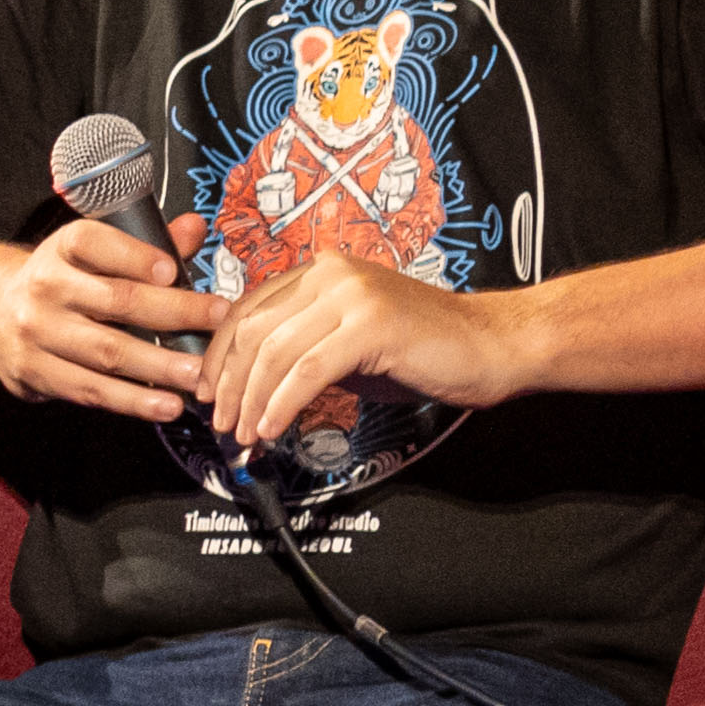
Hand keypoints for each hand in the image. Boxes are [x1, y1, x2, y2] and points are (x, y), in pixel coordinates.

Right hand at [0, 211, 220, 421]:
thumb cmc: (65, 281)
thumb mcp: (93, 253)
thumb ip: (146, 244)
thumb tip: (194, 229)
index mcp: (61, 249)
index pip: (93, 243)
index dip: (133, 256)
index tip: (172, 270)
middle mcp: (45, 288)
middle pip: (115, 301)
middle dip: (173, 312)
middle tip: (219, 321)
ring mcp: (38, 334)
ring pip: (107, 352)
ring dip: (160, 367)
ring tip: (201, 375)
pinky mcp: (37, 374)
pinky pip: (92, 390)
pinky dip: (134, 402)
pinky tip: (169, 405)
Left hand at [199, 246, 533, 459]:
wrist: (494, 346)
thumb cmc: (429, 348)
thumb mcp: (354, 340)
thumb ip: (308, 347)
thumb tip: (255, 380)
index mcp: (323, 271)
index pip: (247, 308)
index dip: (219, 355)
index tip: (210, 392)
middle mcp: (332, 273)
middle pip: (253, 330)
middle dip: (229, 384)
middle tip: (223, 424)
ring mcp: (352, 295)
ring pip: (275, 352)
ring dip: (252, 401)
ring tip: (247, 435)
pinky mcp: (371, 325)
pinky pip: (308, 371)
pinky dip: (283, 404)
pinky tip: (275, 428)